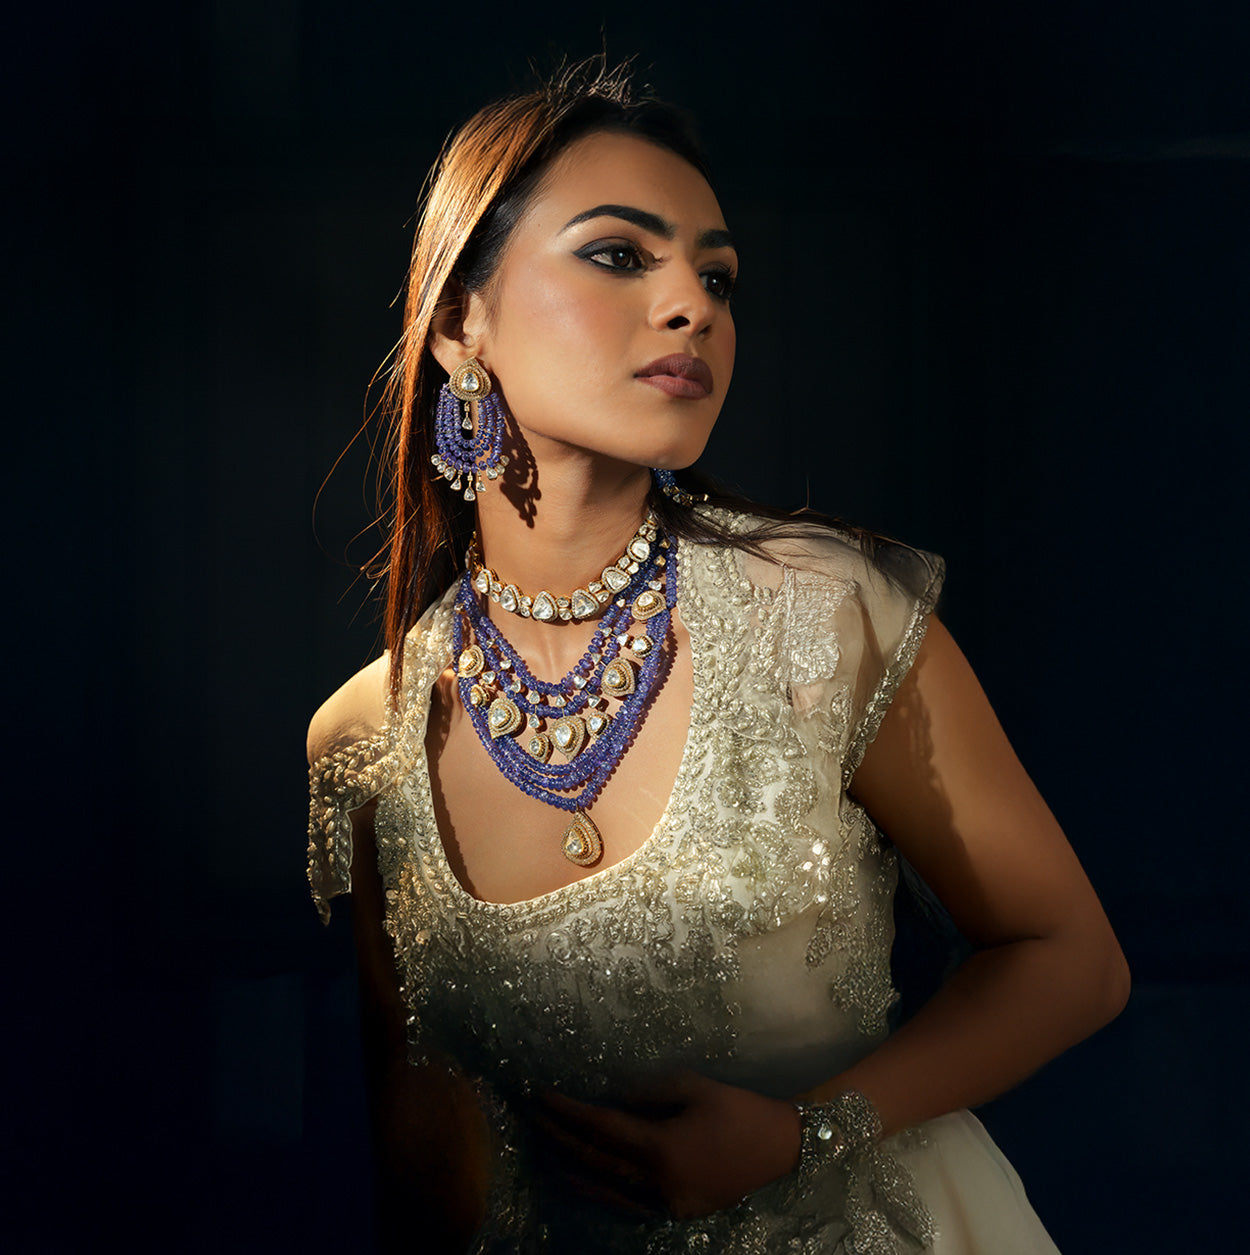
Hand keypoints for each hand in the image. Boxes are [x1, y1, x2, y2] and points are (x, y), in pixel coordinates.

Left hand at [530, 1070, 801, 1220]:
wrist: (783, 1148)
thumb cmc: (740, 1109)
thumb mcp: (695, 1086)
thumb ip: (650, 1090)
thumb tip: (615, 1094)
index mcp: (662, 1149)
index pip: (602, 1129)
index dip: (569, 1112)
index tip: (543, 1096)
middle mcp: (659, 1183)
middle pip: (597, 1162)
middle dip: (562, 1139)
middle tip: (535, 1117)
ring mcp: (668, 1203)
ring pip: (609, 1190)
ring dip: (574, 1170)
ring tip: (546, 1152)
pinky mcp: (679, 1211)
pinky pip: (630, 1203)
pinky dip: (604, 1191)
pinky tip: (587, 1181)